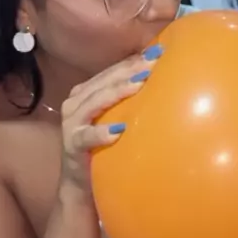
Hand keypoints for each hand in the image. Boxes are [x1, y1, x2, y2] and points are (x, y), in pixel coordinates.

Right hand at [59, 45, 162, 196]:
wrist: (81, 185)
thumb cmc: (103, 146)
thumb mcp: (117, 119)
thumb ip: (131, 102)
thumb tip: (166, 82)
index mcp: (87, 92)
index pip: (112, 71)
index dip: (134, 61)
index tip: (159, 52)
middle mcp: (76, 103)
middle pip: (103, 82)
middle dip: (129, 71)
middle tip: (154, 63)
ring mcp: (71, 124)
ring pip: (93, 102)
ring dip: (115, 93)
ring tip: (138, 86)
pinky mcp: (71, 146)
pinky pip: (85, 137)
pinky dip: (100, 133)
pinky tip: (117, 132)